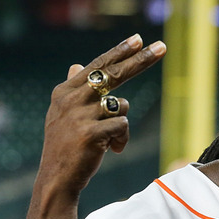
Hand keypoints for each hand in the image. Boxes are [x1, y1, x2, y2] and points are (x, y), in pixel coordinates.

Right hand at [39, 34, 166, 196]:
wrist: (56, 179)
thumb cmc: (66, 147)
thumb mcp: (63, 115)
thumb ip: (73, 90)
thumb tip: (76, 65)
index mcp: (64, 92)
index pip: (97, 66)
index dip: (119, 52)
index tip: (139, 39)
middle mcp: (70, 99)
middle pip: (113, 74)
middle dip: (140, 60)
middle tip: (162, 47)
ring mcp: (79, 115)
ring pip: (121, 105)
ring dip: (122, 125)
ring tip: (109, 140)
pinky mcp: (91, 132)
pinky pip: (123, 125)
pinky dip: (122, 139)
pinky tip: (112, 150)